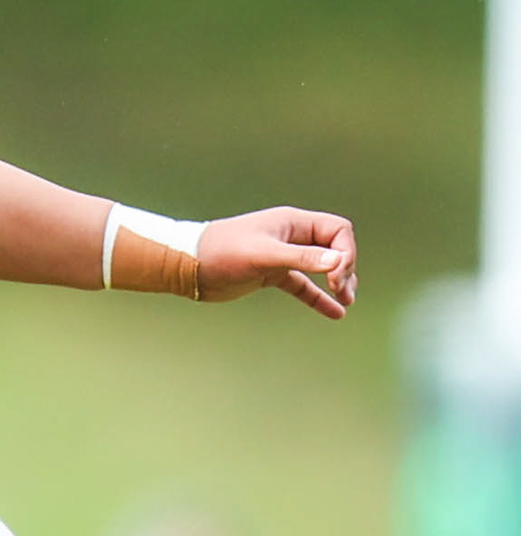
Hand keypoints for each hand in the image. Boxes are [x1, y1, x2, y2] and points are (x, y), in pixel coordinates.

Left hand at [197, 207, 356, 319]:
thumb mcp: (264, 255)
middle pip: (334, 248)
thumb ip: (300, 258)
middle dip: (345, 268)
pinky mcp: (271, 274)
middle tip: (341, 290)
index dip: (346, 252)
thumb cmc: (223, 252)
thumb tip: (338, 262)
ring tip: (346, 301)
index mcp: (292, 223)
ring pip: (321, 267)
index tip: (335, 277)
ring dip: (337, 282)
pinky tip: (336, 313)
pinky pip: (303, 285)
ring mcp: (282, 255)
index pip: (338, 230)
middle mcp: (291, 236)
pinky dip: (318, 297)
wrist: (189, 265)